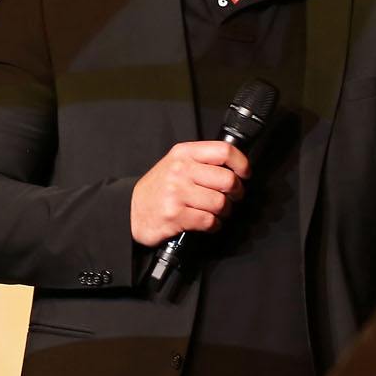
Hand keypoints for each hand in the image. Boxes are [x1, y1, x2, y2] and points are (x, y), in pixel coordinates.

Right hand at [129, 141, 248, 246]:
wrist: (131, 211)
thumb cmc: (158, 189)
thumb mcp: (176, 163)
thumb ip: (202, 161)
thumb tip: (235, 167)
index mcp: (184, 153)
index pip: (224, 151)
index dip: (241, 164)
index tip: (244, 174)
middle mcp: (180, 170)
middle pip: (227, 180)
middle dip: (236, 193)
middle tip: (232, 197)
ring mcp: (177, 192)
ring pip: (220, 203)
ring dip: (224, 212)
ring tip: (217, 212)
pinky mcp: (175, 215)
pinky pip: (209, 221)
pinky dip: (213, 225)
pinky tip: (207, 223)